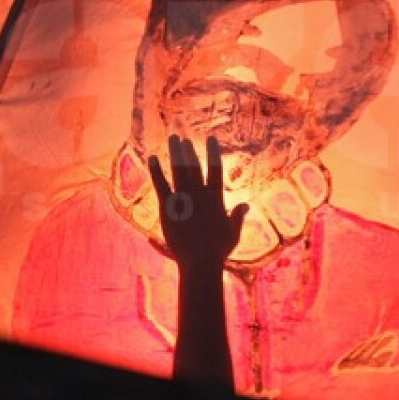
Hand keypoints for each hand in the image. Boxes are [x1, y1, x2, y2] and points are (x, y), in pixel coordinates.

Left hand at [148, 135, 248, 270]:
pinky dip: (156, 171)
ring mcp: (183, 199)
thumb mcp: (233, 232)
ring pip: (179, 170)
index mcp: (215, 197)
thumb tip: (246, 205)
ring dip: (175, 154)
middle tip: (183, 139)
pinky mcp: (168, 207)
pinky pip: (160, 184)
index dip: (213, 152)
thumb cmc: (218, 250)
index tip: (211, 139)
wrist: (200, 261)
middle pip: (193, 166)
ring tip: (173, 139)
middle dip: (188, 151)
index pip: (215, 168)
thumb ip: (238, 216)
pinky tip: (152, 158)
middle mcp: (199, 194)